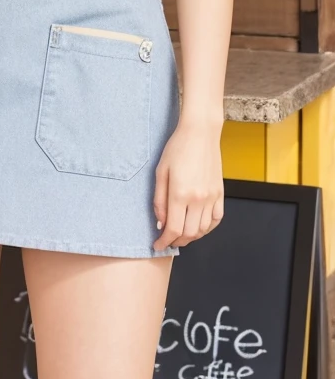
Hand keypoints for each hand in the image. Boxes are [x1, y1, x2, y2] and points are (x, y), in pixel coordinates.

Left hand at [152, 121, 223, 250]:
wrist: (200, 133)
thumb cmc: (177, 148)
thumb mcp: (160, 172)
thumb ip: (159, 200)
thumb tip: (160, 223)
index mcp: (180, 193)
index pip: (173, 229)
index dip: (164, 241)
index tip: (158, 245)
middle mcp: (198, 198)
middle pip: (189, 233)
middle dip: (177, 241)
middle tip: (167, 240)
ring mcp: (211, 197)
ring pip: (204, 229)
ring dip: (192, 236)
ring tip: (181, 234)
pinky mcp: (220, 193)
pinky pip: (217, 219)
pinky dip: (208, 228)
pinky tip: (198, 226)